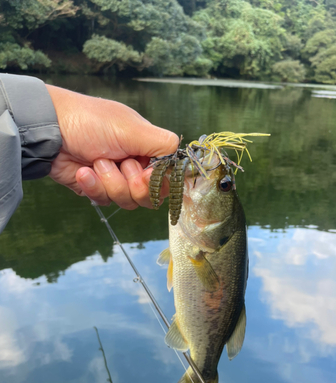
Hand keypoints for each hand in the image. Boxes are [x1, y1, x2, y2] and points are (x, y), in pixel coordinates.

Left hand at [46, 85, 178, 208]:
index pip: (166, 176)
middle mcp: (134, 164)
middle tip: (121, 164)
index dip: (158, 181)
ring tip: (97, 161)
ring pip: (128, 201)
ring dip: (111, 182)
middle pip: (149, 195)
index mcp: (147, 148)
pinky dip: (94, 186)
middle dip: (133, 183)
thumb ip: (163, 144)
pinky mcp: (96, 189)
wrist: (50, 130)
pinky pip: (105, 200)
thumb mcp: (133, 129)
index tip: (146, 173)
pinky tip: (84, 171)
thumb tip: (179, 161)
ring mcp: (115, 178)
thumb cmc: (91, 122)